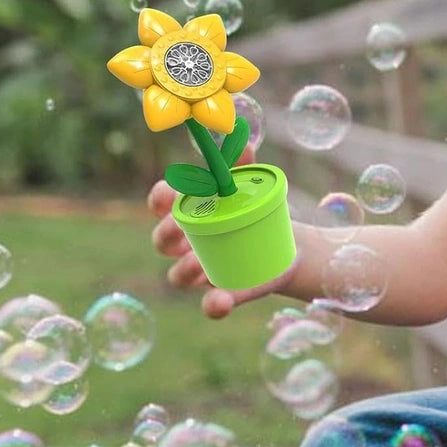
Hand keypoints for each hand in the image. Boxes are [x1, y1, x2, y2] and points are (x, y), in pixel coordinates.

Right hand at [148, 144, 285, 317]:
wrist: (286, 245)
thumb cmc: (255, 209)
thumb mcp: (251, 187)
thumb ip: (245, 167)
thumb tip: (245, 142)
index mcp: (189, 212)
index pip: (162, 204)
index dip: (160, 198)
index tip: (168, 193)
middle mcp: (188, 244)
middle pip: (163, 242)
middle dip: (166, 234)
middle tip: (180, 225)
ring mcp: (204, 271)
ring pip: (178, 276)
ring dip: (183, 269)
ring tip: (197, 261)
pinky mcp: (227, 292)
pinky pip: (212, 303)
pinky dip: (214, 304)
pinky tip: (219, 302)